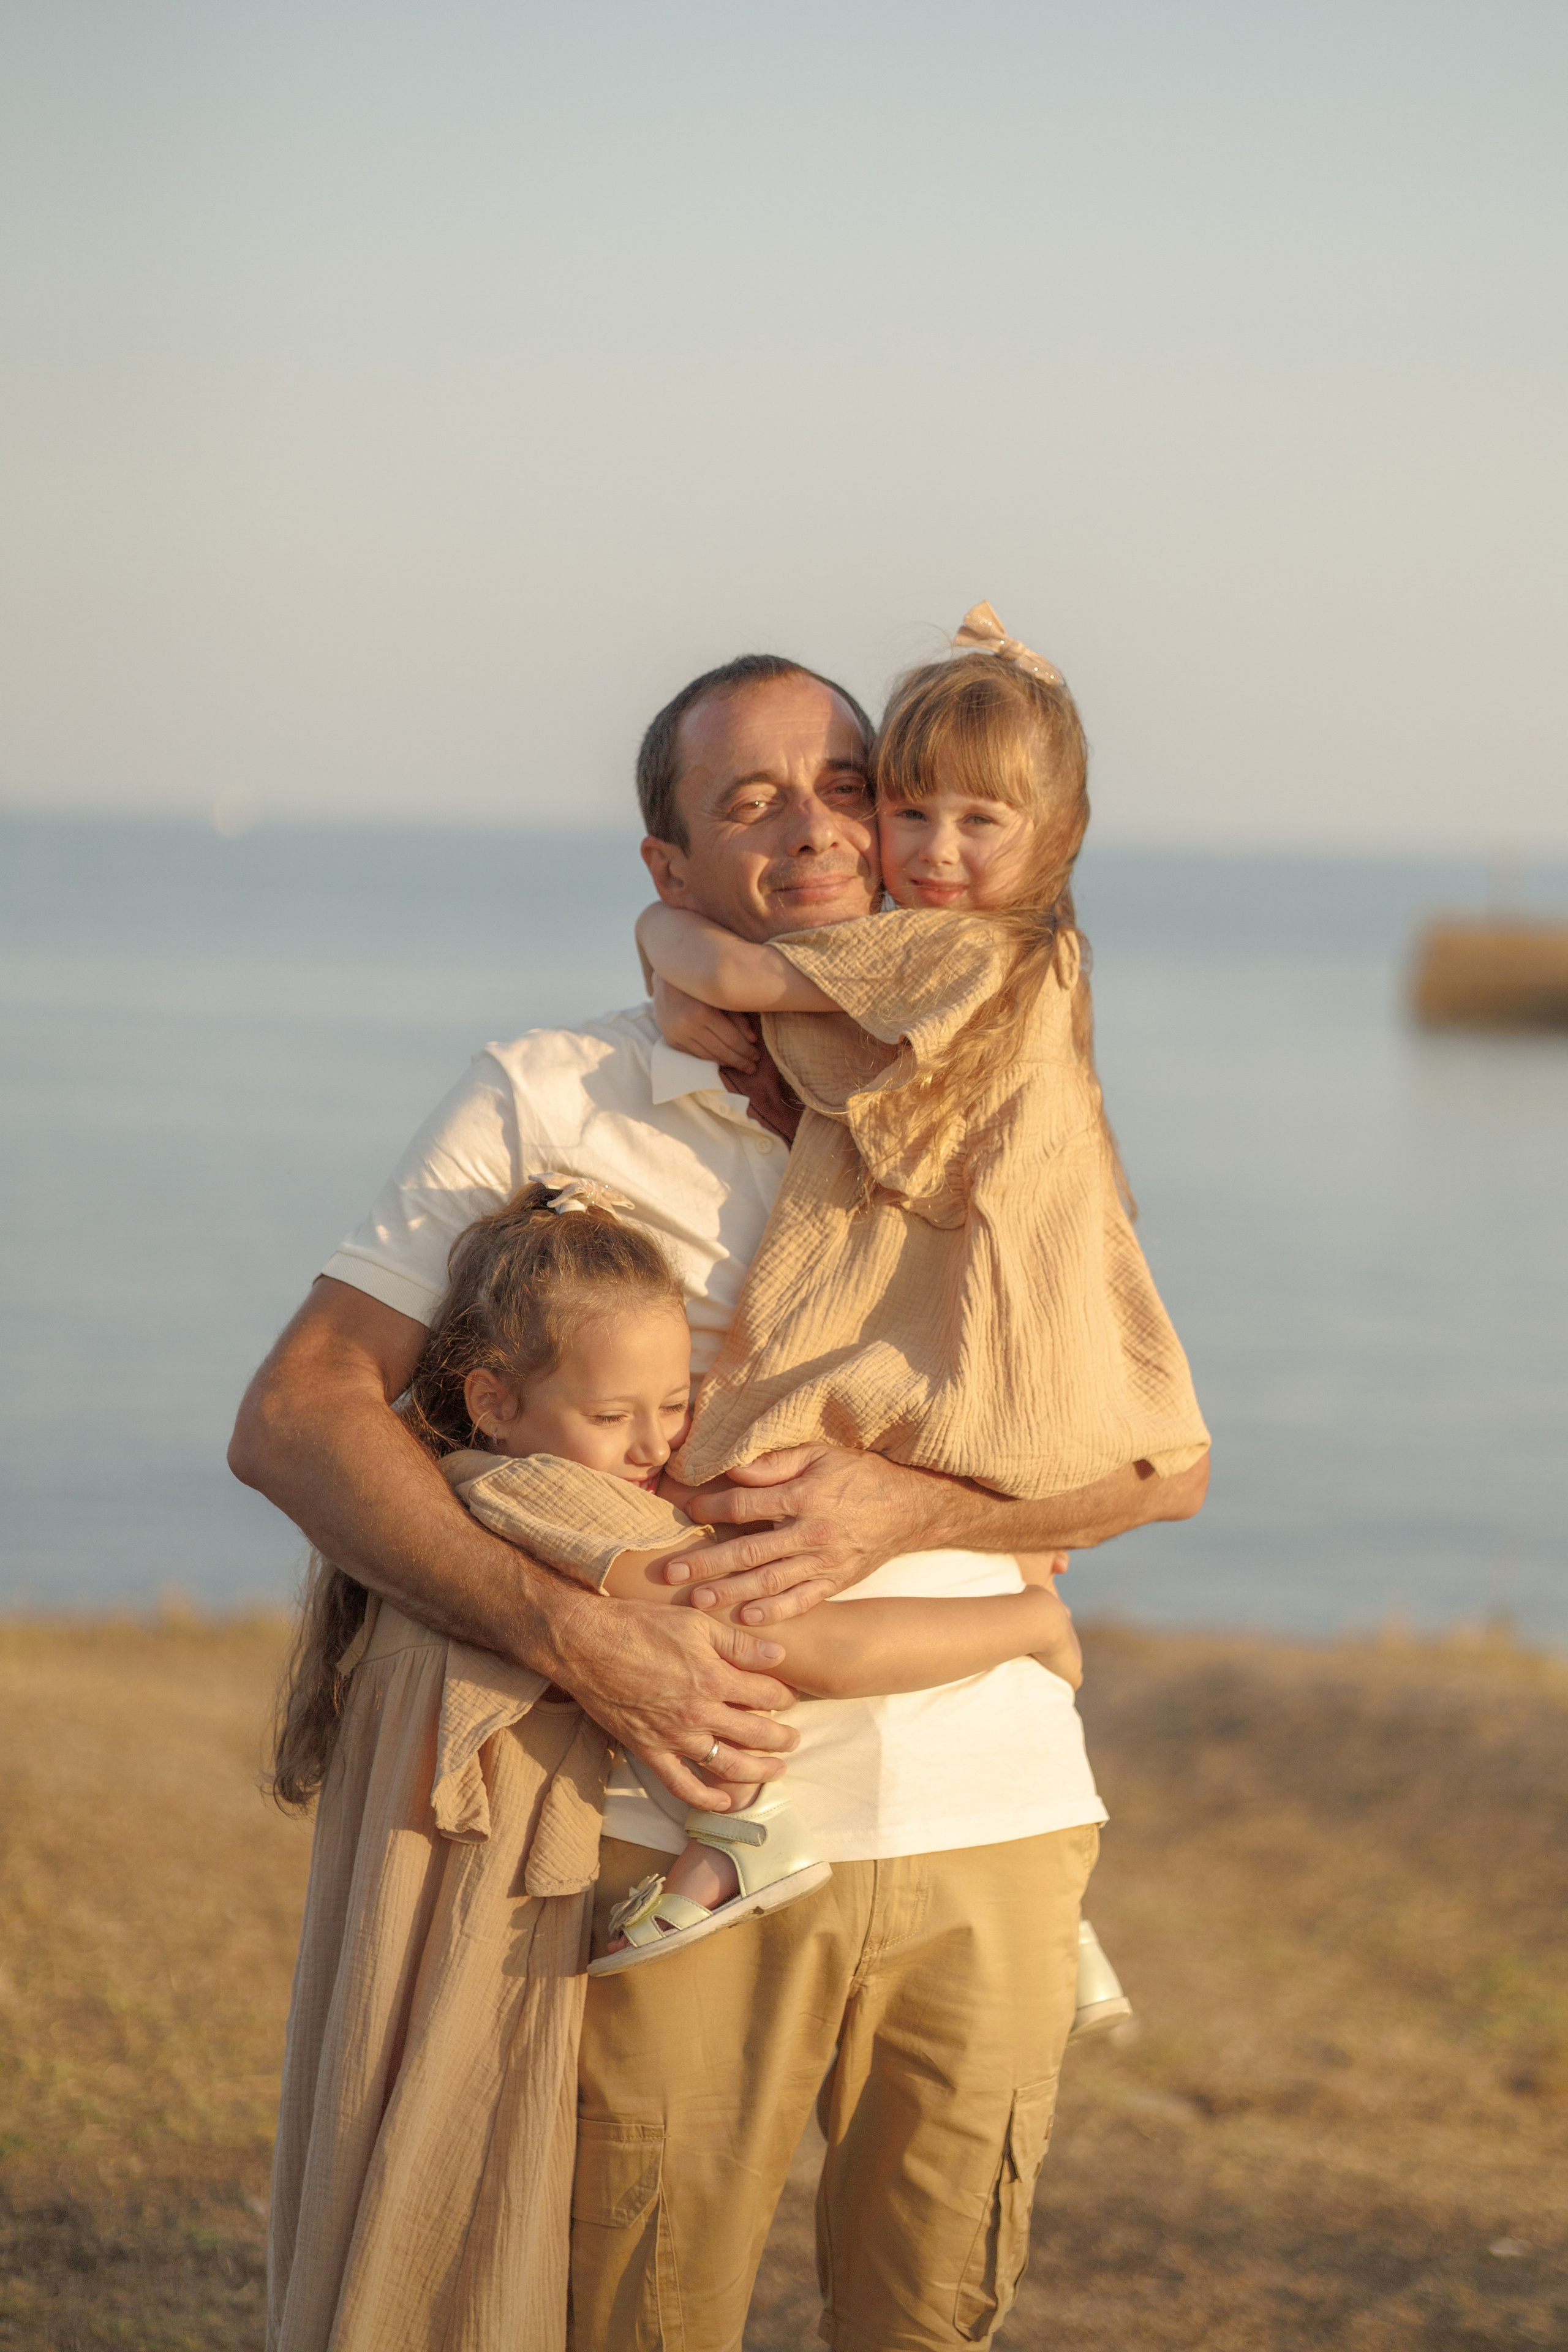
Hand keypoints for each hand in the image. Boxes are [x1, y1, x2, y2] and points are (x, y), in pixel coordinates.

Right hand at [550, 1584, 799, 1810]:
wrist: (586, 1643)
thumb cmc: (640, 1625)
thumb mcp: (696, 1622)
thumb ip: (739, 1644)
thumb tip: (778, 1657)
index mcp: (714, 1677)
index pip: (766, 1694)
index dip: (784, 1696)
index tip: (790, 1696)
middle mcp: (699, 1713)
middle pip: (755, 1733)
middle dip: (782, 1738)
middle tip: (794, 1739)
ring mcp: (674, 1737)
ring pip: (728, 1764)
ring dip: (758, 1771)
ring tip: (777, 1770)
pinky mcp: (648, 1750)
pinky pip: (682, 1785)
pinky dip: (706, 1799)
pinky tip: (725, 1802)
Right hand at [651, 977, 759, 1072]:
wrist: (666, 980)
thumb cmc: (700, 986)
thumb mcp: (721, 997)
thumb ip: (737, 1018)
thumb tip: (752, 1040)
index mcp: (703, 1012)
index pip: (731, 1040)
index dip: (746, 1051)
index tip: (757, 1056)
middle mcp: (688, 1026)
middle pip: (721, 1051)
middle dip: (740, 1061)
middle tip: (753, 1068)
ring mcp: (677, 1035)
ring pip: (708, 1056)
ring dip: (727, 1063)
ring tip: (741, 1066)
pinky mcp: (671, 1040)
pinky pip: (695, 1055)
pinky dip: (711, 1059)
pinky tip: (723, 1060)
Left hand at [665, 1446, 938, 1624]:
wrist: (910, 1506)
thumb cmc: (859, 1474)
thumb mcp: (820, 1454)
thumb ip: (776, 1463)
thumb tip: (734, 1470)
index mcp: (804, 1496)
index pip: (746, 1505)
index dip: (712, 1507)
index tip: (687, 1510)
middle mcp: (811, 1532)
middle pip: (748, 1550)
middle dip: (706, 1563)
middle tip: (671, 1573)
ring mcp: (824, 1561)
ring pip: (769, 1581)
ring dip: (730, 1593)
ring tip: (697, 1602)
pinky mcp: (836, 1581)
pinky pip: (801, 1601)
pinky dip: (774, 1612)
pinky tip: (747, 1618)